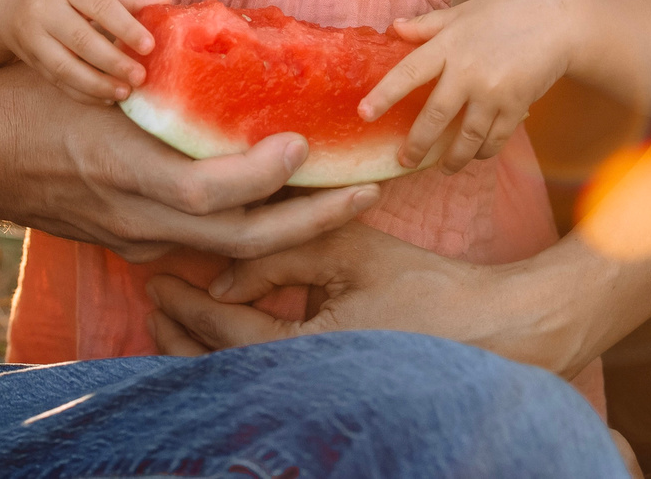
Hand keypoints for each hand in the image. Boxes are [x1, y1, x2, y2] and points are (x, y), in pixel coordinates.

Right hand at [0, 0, 167, 104]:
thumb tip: (166, 2)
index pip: (97, 5)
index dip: (124, 26)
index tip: (149, 45)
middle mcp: (43, 8)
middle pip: (80, 39)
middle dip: (112, 61)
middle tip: (141, 76)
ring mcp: (31, 35)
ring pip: (64, 66)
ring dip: (96, 84)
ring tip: (124, 93)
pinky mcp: (28, 58)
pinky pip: (56, 80)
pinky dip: (82, 93)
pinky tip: (104, 99)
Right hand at [0, 64, 379, 261]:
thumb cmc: (24, 98)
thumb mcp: (85, 77)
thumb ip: (149, 77)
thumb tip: (214, 31)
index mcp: (125, 171)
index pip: (212, 193)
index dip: (264, 175)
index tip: (303, 144)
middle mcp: (136, 218)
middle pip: (240, 239)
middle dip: (312, 220)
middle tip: (368, 190)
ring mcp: (134, 238)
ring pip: (229, 250)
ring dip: (293, 228)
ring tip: (345, 199)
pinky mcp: (132, 243)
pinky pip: (204, 246)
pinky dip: (250, 229)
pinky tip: (285, 205)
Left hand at [144, 223, 582, 375]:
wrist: (494, 332)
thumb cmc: (427, 287)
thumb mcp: (351, 252)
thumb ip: (283, 255)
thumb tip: (224, 273)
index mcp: (305, 354)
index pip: (224, 334)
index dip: (185, 305)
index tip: (159, 278)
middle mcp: (303, 387)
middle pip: (219, 373)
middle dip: (180, 339)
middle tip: (155, 302)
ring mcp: (316, 397)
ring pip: (240, 383)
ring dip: (204, 353)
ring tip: (177, 322)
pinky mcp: (330, 394)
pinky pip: (268, 381)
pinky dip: (239, 359)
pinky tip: (229, 334)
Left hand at [356, 0, 578, 171]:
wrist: (558, 22)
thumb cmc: (506, 13)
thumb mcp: (463, 12)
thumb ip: (427, 25)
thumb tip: (393, 28)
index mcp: (449, 45)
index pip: (407, 73)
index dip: (383, 95)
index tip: (364, 115)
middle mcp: (467, 72)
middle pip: (434, 117)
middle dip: (416, 144)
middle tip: (403, 160)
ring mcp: (493, 93)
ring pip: (465, 138)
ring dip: (451, 158)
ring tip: (442, 167)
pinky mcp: (516, 107)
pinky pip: (494, 140)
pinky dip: (483, 152)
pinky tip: (476, 156)